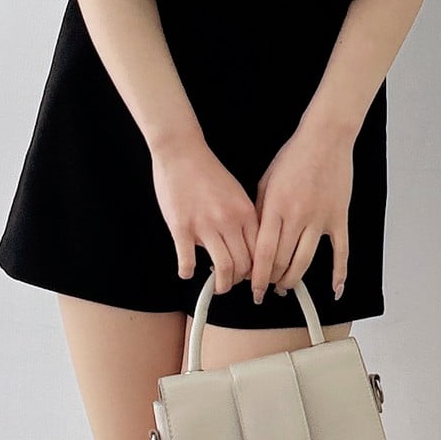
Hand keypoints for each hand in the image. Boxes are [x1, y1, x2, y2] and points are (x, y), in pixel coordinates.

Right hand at [151, 135, 258, 294]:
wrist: (182, 152)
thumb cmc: (207, 172)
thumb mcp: (235, 193)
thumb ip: (242, 219)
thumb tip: (242, 246)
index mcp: (244, 212)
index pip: (260, 251)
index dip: (258, 270)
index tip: (253, 278)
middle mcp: (228, 221)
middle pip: (244, 264)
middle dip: (240, 280)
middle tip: (234, 282)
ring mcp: (204, 226)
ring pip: (223, 268)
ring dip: (222, 284)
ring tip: (218, 286)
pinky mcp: (181, 228)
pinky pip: (187, 260)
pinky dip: (187, 272)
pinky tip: (187, 272)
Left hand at [250, 123, 352, 305]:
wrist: (325, 139)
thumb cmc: (294, 157)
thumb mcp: (266, 182)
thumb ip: (260, 213)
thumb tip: (254, 241)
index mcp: (276, 207)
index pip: (263, 252)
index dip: (258, 276)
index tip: (254, 288)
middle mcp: (297, 216)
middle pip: (283, 261)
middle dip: (273, 280)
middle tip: (268, 287)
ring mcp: (320, 219)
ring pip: (305, 261)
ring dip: (294, 279)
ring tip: (287, 287)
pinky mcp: (339, 218)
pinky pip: (341, 251)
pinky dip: (339, 273)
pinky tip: (336, 289)